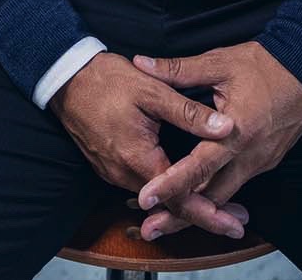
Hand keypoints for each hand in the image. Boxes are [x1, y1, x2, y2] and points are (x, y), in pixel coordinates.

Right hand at [49, 51, 250, 238]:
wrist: (65, 77)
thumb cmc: (106, 80)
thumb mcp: (152, 90)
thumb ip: (189, 113)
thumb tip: (226, 129)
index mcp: (137, 158)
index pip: (179, 199)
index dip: (210, 214)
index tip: (234, 224)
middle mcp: (123, 174)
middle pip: (169, 204)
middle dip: (204, 211)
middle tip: (236, 218)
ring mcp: (112, 172)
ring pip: (155, 196)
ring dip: (184, 200)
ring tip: (217, 202)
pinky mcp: (108, 166)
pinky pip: (141, 185)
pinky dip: (164, 190)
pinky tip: (182, 183)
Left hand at [129, 42, 301, 239]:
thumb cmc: (263, 64)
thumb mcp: (217, 62)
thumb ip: (176, 69)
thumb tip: (141, 64)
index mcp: (235, 132)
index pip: (197, 167)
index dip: (170, 184)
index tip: (145, 199)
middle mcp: (249, 155)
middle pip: (211, 197)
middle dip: (179, 213)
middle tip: (150, 226)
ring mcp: (260, 162)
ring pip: (224, 196)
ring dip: (197, 210)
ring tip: (166, 221)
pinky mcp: (266, 162)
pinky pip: (236, 185)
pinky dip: (214, 195)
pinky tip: (197, 199)